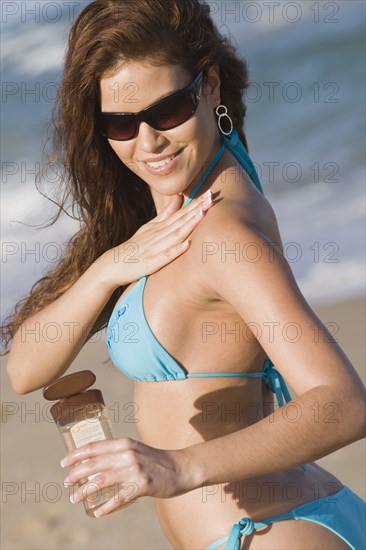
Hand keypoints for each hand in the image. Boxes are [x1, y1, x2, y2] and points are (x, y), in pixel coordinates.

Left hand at [61, 438, 198, 516]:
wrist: (181, 467)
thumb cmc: (155, 460)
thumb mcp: (135, 450)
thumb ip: (117, 454)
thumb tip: (93, 464)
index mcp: (124, 443)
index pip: (94, 447)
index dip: (76, 455)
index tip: (64, 462)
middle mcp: (127, 454)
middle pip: (94, 464)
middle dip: (76, 474)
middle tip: (66, 482)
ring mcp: (134, 469)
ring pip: (102, 481)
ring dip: (85, 491)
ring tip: (75, 498)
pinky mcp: (142, 485)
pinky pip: (119, 498)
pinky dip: (107, 506)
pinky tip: (98, 512)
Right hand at [106, 189, 213, 286]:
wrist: (112, 264)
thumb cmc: (134, 247)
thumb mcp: (149, 227)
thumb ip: (165, 214)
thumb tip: (179, 198)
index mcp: (159, 227)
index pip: (181, 214)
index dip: (196, 204)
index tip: (210, 193)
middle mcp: (158, 235)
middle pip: (180, 221)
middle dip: (196, 209)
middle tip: (211, 197)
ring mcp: (154, 248)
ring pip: (174, 235)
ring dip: (189, 224)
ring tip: (202, 213)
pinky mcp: (150, 263)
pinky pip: (164, 256)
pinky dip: (176, 250)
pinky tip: (187, 244)